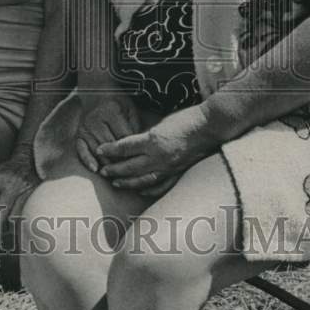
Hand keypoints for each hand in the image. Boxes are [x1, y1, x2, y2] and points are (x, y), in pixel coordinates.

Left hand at [0, 146, 39, 230]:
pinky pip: (25, 214)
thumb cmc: (6, 171)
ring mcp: (24, 189)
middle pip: (0, 215)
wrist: (27, 160)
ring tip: (6, 228)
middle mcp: (10, 184)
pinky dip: (19, 223)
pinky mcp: (34, 193)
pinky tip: (17, 224)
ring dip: (8, 227)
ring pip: (13, 217)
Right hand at [74, 87, 141, 173]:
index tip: (139, 159)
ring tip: (118, 173)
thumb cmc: (117, 101)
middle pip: (111, 147)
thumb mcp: (130, 109)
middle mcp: (96, 119)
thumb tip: (136, 149)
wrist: (95, 89)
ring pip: (98, 151)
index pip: (124, 138)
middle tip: (130, 169)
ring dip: (108, 163)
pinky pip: (81, 149)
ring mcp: (85, 126)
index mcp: (111, 111)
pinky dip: (87, 160)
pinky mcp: (79, 132)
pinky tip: (95, 168)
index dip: (132, 150)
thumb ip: (134, 127)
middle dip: (121, 159)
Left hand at [96, 105, 216, 189]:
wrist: (210, 126)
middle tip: (102, 170)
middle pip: (130, 167)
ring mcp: (169, 167)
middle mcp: (159, 157)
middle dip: (114, 169)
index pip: (124, 147)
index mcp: (153, 140)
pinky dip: (148, 189)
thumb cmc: (186, 119)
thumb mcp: (161, 123)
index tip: (99, 150)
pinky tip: (140, 190)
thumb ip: (147, 135)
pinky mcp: (178, 173)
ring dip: (127, 182)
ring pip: (142, 180)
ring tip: (115, 182)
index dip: (110, 149)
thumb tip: (133, 144)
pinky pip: (160, 186)